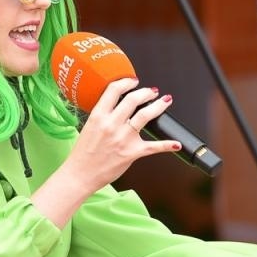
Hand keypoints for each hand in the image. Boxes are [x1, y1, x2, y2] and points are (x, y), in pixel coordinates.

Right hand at [61, 77, 183, 192]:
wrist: (80, 174)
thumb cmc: (82, 154)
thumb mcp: (88, 127)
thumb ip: (102, 116)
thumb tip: (116, 107)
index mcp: (98, 116)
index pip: (114, 90)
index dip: (127, 82)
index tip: (133, 81)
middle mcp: (112, 125)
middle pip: (133, 100)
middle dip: (147, 92)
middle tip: (152, 91)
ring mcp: (123, 138)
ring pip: (146, 115)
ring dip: (159, 106)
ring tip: (165, 101)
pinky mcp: (132, 153)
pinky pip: (154, 147)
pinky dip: (167, 145)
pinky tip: (176, 144)